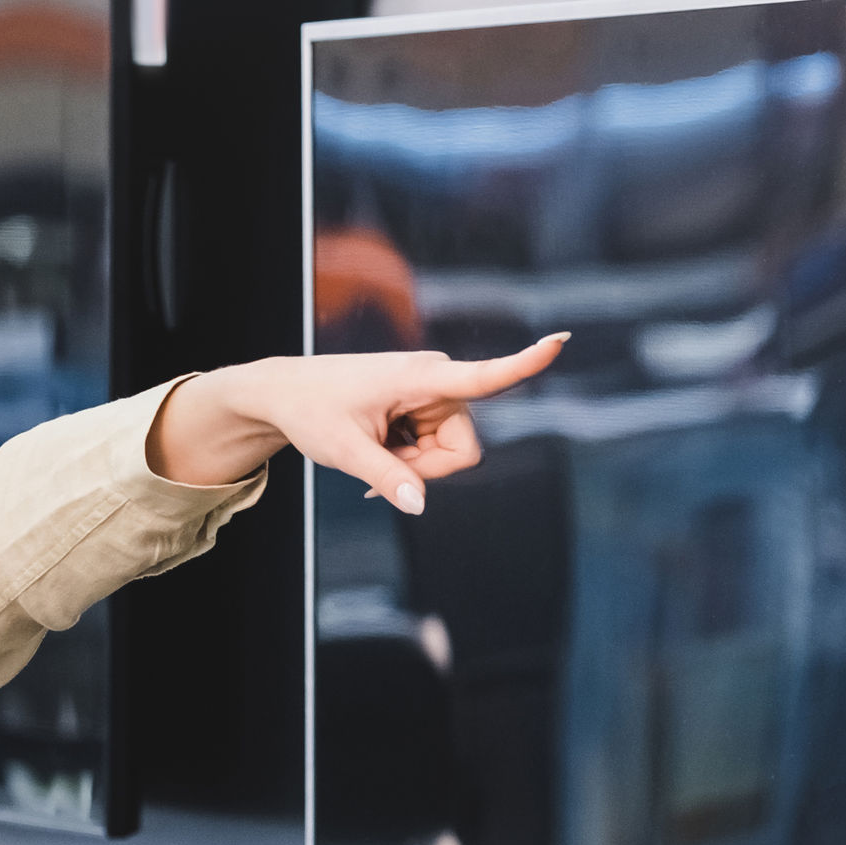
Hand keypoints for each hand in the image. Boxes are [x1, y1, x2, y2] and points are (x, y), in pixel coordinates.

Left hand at [148, 336, 567, 510]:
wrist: (285, 394)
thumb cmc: (311, 411)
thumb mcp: (344, 451)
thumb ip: (386, 478)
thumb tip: (419, 506)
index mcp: (422, 377)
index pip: (484, 375)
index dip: (525, 362)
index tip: (560, 339)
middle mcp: (436, 380)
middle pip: (463, 449)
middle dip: (428, 469)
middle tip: (381, 463)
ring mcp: (432, 395)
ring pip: (449, 454)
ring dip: (414, 466)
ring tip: (373, 451)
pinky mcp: (425, 406)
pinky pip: (435, 450)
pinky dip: (408, 461)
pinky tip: (378, 453)